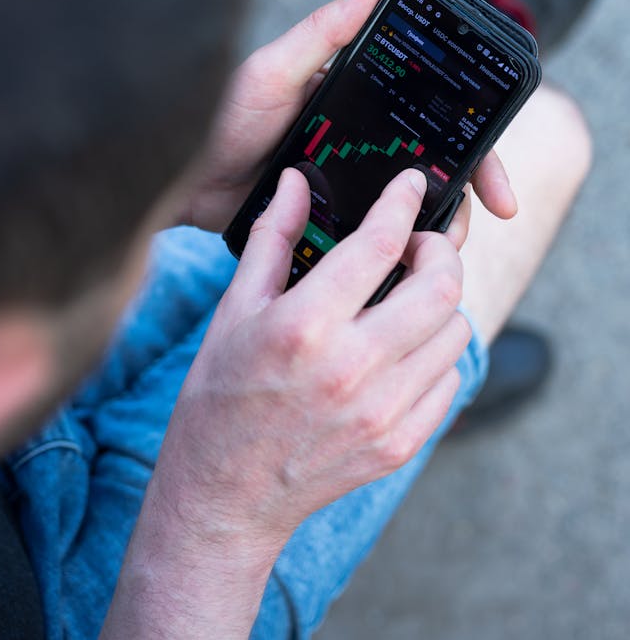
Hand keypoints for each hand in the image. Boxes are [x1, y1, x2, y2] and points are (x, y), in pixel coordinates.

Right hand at [112, 168, 471, 638]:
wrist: (225, 493)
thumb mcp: (235, 311)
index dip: (401, 202)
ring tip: (407, 298)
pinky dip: (437, 351)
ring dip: (440, 301)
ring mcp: (384, 412)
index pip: (379, 244)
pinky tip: (403, 347)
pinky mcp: (400, 443)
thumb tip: (296, 183)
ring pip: (456, 331)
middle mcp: (353, 368)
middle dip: (439, 249)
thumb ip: (272, 240)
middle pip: (440, 287)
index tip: (409, 185)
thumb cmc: (220, 396)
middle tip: (418, 245)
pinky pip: (450, 379)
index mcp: (304, 327)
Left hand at [179, 0, 517, 232]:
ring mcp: (347, 183)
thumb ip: (320, 35)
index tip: (497, 181)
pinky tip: (406, 263)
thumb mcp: (273, 73)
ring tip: (442, 247)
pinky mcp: (329, 218)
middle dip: (467, 191)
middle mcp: (362, 142)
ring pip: (409, 206)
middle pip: (433, 166)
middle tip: (487, 216)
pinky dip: (395, 247)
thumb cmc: (223, 123)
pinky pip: (373, 235)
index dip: (473, 144)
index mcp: (359, 104)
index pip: (432, 118)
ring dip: (436, 225)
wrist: (188, 183)